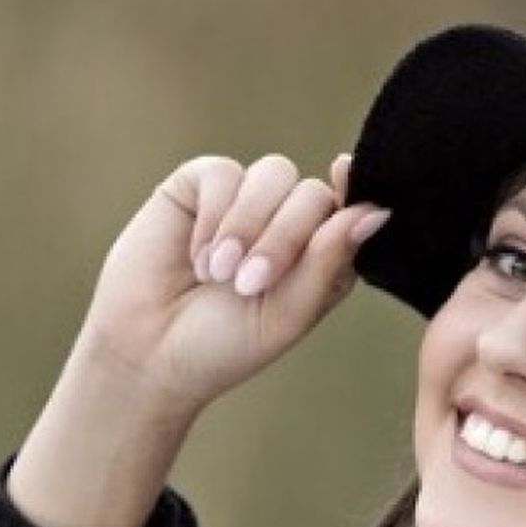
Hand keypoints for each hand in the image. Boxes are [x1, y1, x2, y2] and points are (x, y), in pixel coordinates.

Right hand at [73, 152, 387, 416]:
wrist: (148, 353)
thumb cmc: (223, 345)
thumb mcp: (288, 314)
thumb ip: (329, 262)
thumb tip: (377, 211)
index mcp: (321, 256)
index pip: (351, 211)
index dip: (354, 193)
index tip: (343, 178)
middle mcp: (288, 222)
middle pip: (313, 195)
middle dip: (285, 237)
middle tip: (248, 284)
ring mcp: (247, 200)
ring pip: (274, 174)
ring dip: (249, 226)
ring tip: (219, 276)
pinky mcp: (201, 185)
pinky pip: (224, 173)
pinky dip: (214, 217)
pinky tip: (196, 258)